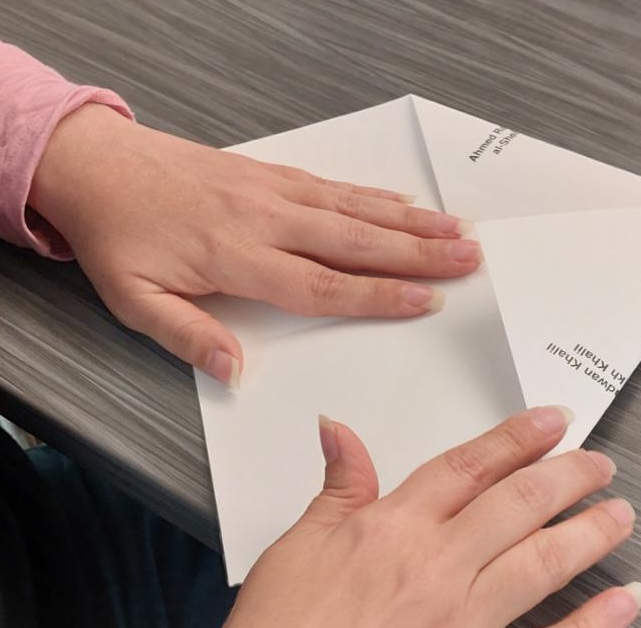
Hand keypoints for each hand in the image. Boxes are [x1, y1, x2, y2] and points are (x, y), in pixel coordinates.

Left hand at [29, 104, 480, 385]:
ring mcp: (272, 191)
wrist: (97, 167)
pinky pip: (333, 186)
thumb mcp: (134, 302)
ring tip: (458, 230)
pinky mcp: (270, 174)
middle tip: (469, 259)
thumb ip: (187, 336)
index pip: (321, 284)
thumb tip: (235, 373)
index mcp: (236, 259)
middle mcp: (265, 220)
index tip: (427, 301)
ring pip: (353, 209)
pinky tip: (405, 204)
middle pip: (354, 241)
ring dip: (409, 222)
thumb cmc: (118, 238)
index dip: (378, 295)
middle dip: (417, 253)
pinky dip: (374, 196)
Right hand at [199, 406, 640, 627]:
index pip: (471, 467)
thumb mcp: (297, 546)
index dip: (519, 439)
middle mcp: (438, 569)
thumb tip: (340, 432)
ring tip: (622, 514)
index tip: (554, 422)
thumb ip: (337, 487)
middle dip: (571, 476)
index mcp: (394, 528)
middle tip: (600, 463)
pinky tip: (626, 602)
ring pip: (545, 565)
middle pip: (521, 506)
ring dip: (593, 534)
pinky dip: (595, 626)